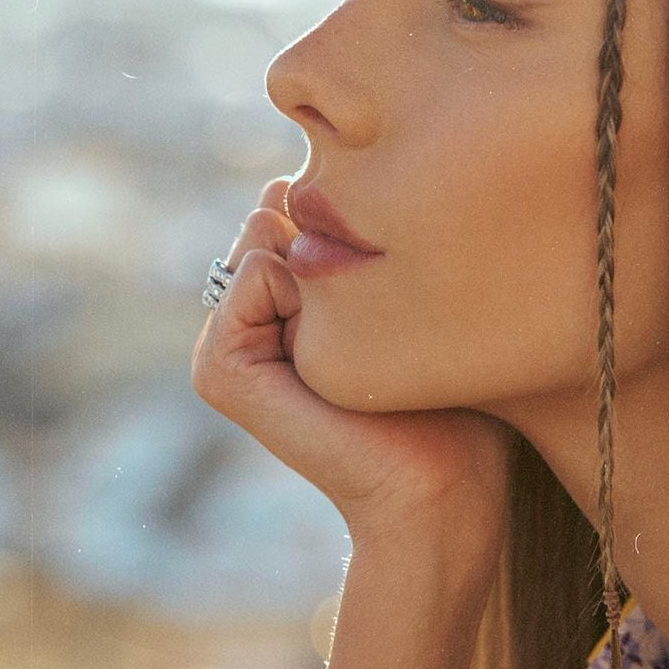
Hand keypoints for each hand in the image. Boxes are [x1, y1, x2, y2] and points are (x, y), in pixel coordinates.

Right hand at [190, 176, 516, 577]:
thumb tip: (296, 181)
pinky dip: (304, 290)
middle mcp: (248, 323)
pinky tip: (333, 349)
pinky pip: (256, 268)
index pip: (294, 204)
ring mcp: (225, 346)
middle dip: (336, 239)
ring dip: (327, 266)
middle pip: (276, 211)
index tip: (397, 293)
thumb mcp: (405, 299)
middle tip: (379, 320)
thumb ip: (352, 243)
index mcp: (283, 308)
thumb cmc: (449, 398)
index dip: (352, 223)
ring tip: (360, 340)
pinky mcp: (219, 369)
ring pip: (266, 233)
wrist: (441, 486)